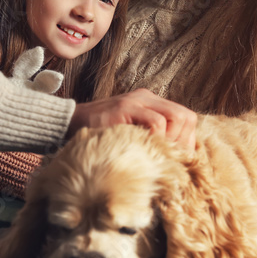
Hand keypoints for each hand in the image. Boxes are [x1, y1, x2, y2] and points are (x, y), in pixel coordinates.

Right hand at [68, 89, 196, 149]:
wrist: (70, 123)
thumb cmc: (101, 135)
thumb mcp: (131, 134)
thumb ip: (151, 138)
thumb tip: (176, 158)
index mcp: (151, 103)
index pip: (186, 117)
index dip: (187, 140)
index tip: (177, 159)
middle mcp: (147, 98)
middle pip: (186, 116)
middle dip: (183, 141)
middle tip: (169, 158)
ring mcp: (137, 100)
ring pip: (176, 117)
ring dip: (171, 141)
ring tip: (157, 153)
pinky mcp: (126, 107)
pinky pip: (156, 122)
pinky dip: (157, 138)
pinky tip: (144, 148)